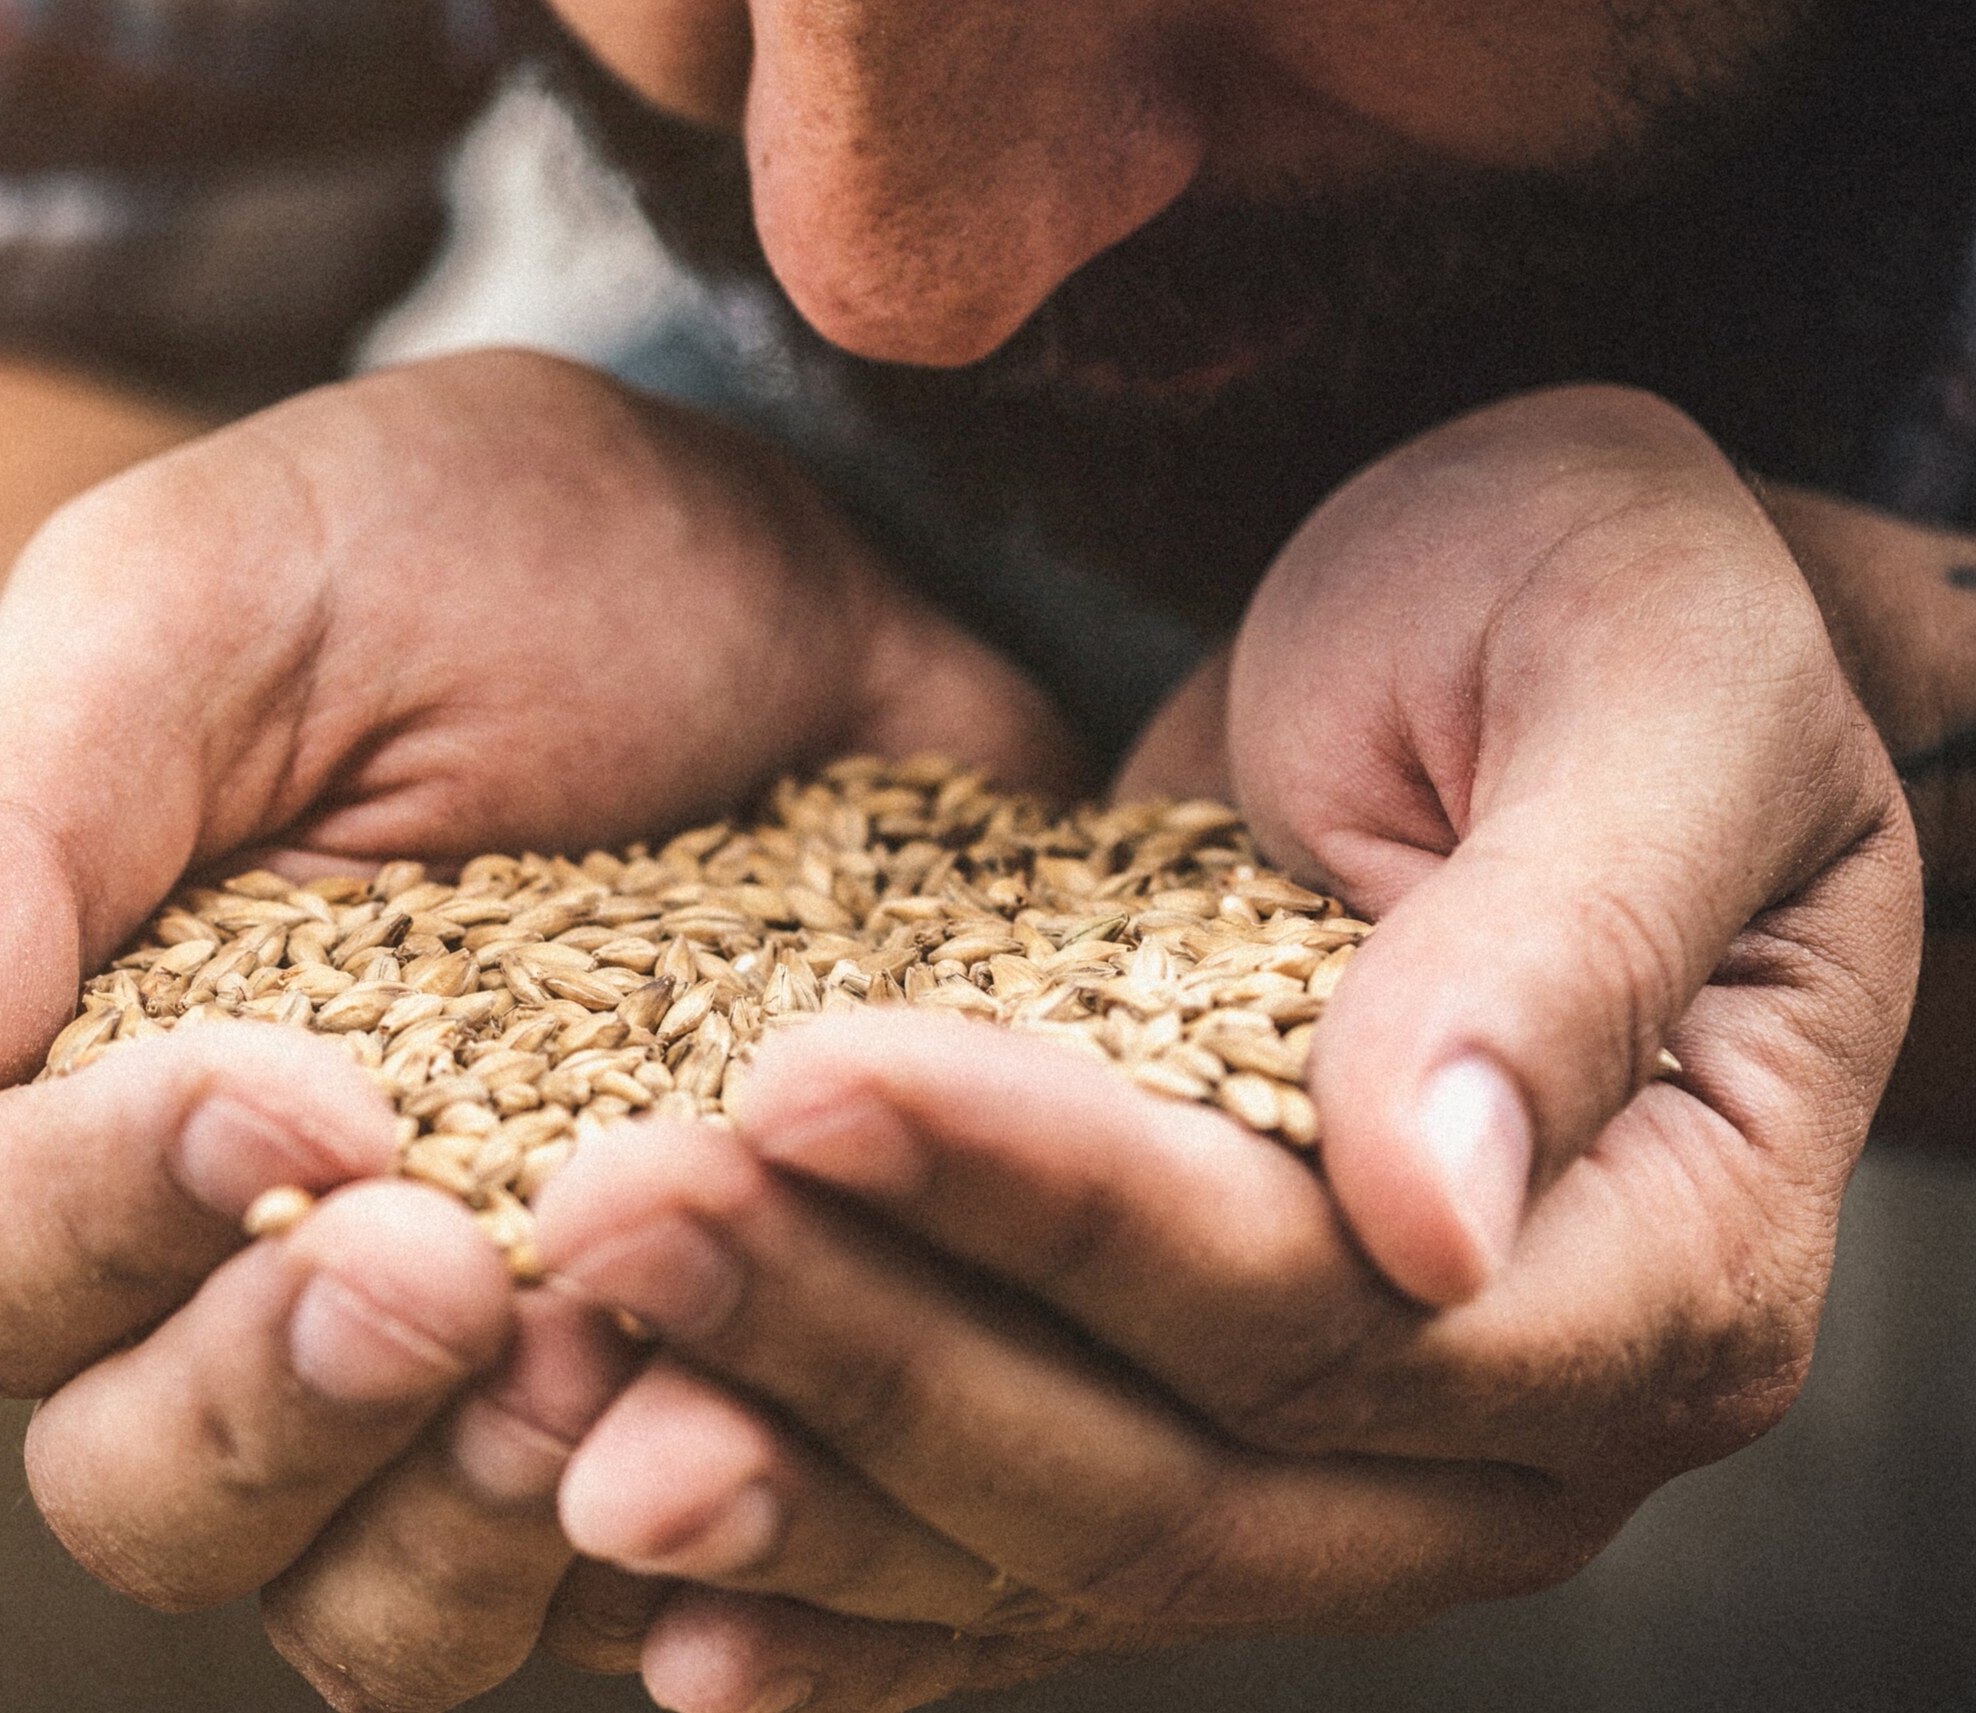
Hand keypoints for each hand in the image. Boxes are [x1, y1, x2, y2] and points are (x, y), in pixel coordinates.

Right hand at [0, 349, 1078, 1708]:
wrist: (795, 549)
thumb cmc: (465, 547)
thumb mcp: (210, 603)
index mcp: (68, 1080)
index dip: (112, 1216)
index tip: (299, 1099)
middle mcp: (235, 1263)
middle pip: (140, 1489)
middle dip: (267, 1408)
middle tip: (439, 1274)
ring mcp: (456, 1356)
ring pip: (350, 1604)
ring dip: (446, 1533)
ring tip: (591, 1375)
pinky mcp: (663, 1387)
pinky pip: (622, 1586)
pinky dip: (660, 1550)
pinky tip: (730, 1442)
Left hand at [527, 385, 1919, 1711]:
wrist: (1531, 629)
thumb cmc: (1621, 607)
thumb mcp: (1646, 688)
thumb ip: (1559, 946)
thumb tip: (1427, 1216)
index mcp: (1659, 1266)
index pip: (1315, 1300)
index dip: (1048, 1207)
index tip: (802, 1078)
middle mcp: (1501, 1428)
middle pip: (1155, 1473)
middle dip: (857, 1350)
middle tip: (606, 1218)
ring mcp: (1342, 1459)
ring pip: (1044, 1543)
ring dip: (793, 1479)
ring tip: (560, 1422)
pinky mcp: (1190, 1411)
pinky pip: (1006, 1556)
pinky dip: (839, 1581)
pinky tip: (656, 1616)